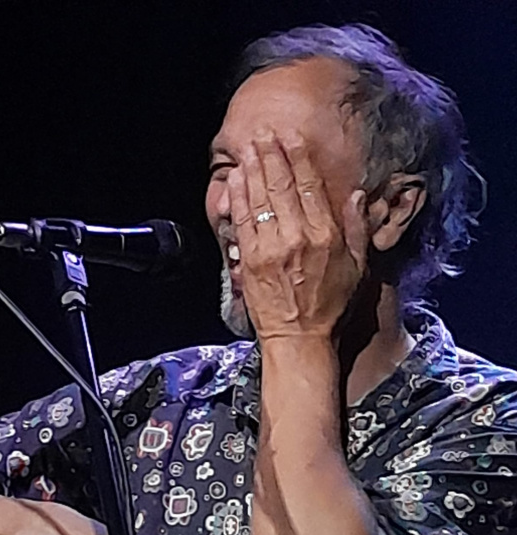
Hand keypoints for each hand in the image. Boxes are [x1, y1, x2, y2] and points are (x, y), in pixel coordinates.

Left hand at [228, 131, 367, 340]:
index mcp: (326, 236)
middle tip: (263, 133)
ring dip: (252, 169)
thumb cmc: (331, 307)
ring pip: (259, 198)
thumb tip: (358, 194)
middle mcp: (298, 237)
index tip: (292, 138)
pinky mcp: (249, 260)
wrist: (299, 339)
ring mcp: (270, 248)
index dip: (299, 158)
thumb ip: (357, 229)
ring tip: (248, 148)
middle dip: (271, 155)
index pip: (310, 186)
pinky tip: (236, 179)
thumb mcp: (358, 268)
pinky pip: (243, 220)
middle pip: (282, 185)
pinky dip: (238, 197)